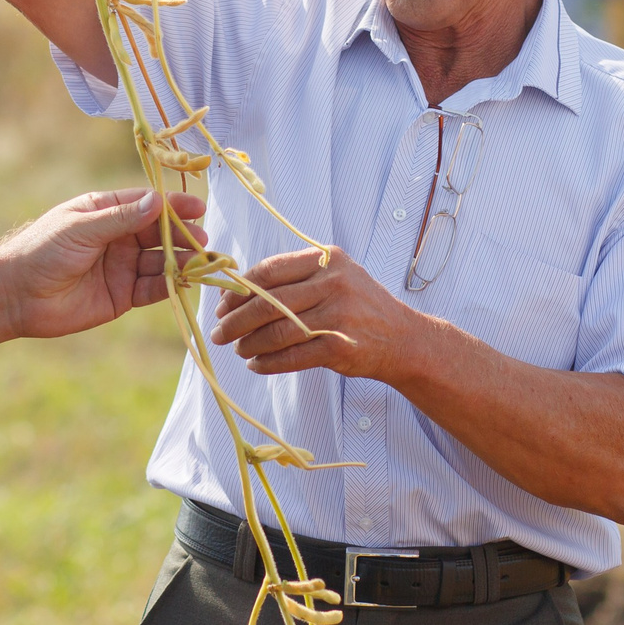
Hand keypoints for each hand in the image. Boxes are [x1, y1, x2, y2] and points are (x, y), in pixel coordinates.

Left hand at [0, 188, 205, 340]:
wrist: (17, 295)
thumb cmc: (42, 251)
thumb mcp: (82, 228)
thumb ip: (121, 218)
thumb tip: (157, 202)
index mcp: (106, 213)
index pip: (147, 205)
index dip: (173, 206)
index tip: (197, 207)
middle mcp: (118, 238)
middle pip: (159, 234)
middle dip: (183, 236)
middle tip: (202, 239)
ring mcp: (122, 267)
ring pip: (161, 262)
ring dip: (182, 262)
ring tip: (201, 262)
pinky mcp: (123, 296)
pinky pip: (152, 289)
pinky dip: (170, 286)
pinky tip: (184, 282)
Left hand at [208, 246, 433, 381]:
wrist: (404, 338)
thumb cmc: (360, 306)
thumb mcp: (336, 277)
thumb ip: (295, 279)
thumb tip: (238, 292)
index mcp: (327, 259)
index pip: (270, 270)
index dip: (240, 290)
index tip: (222, 305)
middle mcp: (334, 283)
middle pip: (269, 302)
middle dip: (236, 320)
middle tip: (219, 333)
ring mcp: (339, 316)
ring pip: (278, 331)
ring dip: (250, 343)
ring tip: (238, 350)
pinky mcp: (341, 347)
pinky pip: (293, 356)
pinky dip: (269, 363)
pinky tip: (256, 365)